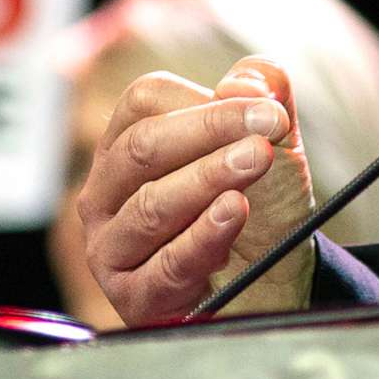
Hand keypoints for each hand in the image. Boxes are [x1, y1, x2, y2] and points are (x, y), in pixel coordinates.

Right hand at [77, 55, 317, 325]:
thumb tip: (242, 83)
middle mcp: (107, 191)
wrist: (272, 280)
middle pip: (142, 147)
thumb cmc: (258, 205)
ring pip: (150, 205)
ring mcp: (111, 245)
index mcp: (127, 141)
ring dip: (207, 182)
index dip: (211, 103)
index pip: (146, 101)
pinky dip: (204, 237)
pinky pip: (165, 264)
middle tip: (263, 139)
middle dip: (209, 135)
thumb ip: (263, 91)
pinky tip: (233, 214)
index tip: (268, 113)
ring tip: (253, 166)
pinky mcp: (132, 296)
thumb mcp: (270, 140)